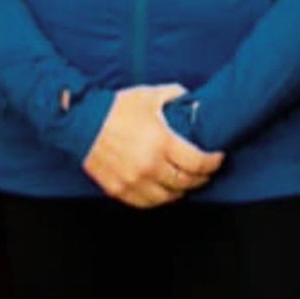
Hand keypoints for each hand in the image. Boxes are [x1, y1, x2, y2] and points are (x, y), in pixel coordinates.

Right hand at [82, 84, 223, 207]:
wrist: (81, 122)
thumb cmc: (115, 108)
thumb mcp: (150, 95)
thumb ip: (175, 96)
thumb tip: (192, 100)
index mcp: (161, 142)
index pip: (198, 162)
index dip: (213, 162)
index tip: (218, 158)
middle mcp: (150, 166)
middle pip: (187, 182)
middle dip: (202, 177)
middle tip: (206, 171)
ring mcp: (134, 181)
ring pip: (169, 197)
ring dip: (182, 190)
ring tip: (186, 181)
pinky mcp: (120, 190)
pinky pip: (147, 203)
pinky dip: (160, 198)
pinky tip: (165, 190)